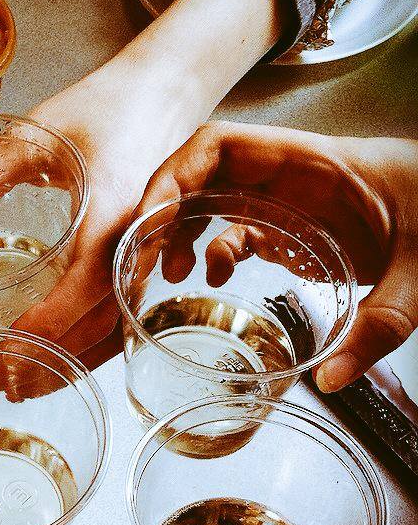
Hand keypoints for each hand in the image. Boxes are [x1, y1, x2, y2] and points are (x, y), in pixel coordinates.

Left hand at [0, 0, 284, 370]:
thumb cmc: (97, 109)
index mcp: (111, 214)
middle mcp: (134, 245)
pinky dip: (89, 350)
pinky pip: (120, 319)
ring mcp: (144, 258)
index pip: (81, 288)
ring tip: (18, 388)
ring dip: (67, 365)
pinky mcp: (143, 263)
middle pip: (96, 325)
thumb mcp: (26, 136)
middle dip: (46, 361)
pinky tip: (57, 363)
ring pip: (111, 332)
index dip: (45, 326)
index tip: (4, 351)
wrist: (162, 93)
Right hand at [137, 121, 417, 391]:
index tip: (151, 221)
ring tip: (166, 275)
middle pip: (200, 175)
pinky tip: (214, 282)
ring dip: (180, 234)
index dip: (174, 176)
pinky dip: (214, 254)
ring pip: (211, 204)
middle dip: (162, 212)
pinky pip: (238, 233)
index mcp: (312, 164)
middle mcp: (289, 178)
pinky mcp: (296, 230)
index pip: (220, 146)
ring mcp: (289, 203)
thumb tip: (334, 378)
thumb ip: (384, 322)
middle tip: (140, 259)